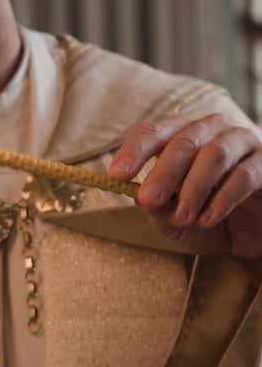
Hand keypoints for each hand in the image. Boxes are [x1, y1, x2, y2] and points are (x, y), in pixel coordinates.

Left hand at [108, 114, 261, 268]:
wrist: (250, 235)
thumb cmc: (207, 219)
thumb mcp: (173, 219)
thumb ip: (158, 206)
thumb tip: (141, 196)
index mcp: (182, 136)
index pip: (154, 132)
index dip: (134, 151)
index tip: (117, 175)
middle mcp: (212, 131)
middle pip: (184, 141)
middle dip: (163, 173)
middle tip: (149, 201)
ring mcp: (242, 143)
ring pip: (214, 154)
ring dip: (194, 188)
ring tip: (184, 218)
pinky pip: (243, 175)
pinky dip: (223, 199)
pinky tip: (209, 219)